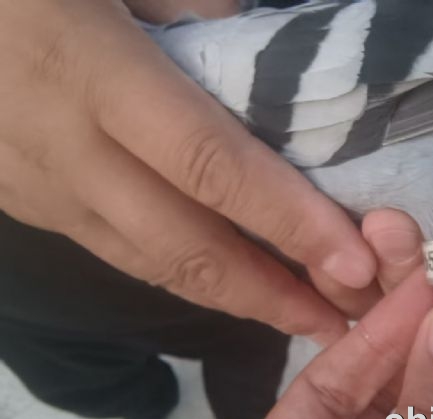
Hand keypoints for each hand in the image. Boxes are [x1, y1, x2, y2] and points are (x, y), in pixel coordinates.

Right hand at [0, 0, 377, 346]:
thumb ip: (191, 9)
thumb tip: (260, 61)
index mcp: (93, 71)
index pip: (213, 165)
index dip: (287, 221)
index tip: (351, 264)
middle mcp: (65, 148)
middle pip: (185, 245)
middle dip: (269, 296)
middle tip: (339, 324)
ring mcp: (38, 187)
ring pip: (150, 263)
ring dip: (231, 298)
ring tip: (297, 317)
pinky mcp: (26, 203)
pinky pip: (117, 250)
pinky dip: (181, 272)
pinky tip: (226, 279)